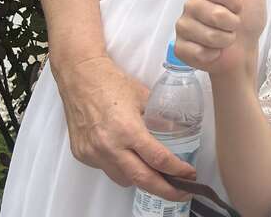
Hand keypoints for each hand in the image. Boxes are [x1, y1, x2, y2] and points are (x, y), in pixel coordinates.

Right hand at [54, 54, 195, 198]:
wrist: (80, 77)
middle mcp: (110, 147)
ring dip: (142, 180)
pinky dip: (122, 168)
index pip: (158, 159)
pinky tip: (130, 158)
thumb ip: (158, 117)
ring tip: (157, 176)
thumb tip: (174, 132)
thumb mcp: (144, 96)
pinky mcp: (83, 155)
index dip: (177, 170)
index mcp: (128, 130)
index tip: (190, 174)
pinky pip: (108, 170)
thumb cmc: (112, 82)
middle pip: (142, 179)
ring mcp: (94, 154)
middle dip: (165, 190)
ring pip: (124, 179)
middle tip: (182, 193)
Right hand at [175, 0, 266, 78]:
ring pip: (207, 35)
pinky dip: (211, 55)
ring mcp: (183, 27)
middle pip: (215, 15)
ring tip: (224, 40)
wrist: (243, 52)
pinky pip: (196, 51)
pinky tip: (212, 53)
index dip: (236, 3)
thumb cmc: (249, 19)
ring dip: (224, 42)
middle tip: (233, 27)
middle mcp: (190, 4)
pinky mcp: (179, 48)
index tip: (240, 7)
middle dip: (232, 25)